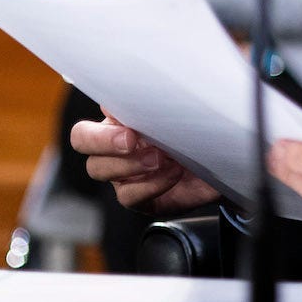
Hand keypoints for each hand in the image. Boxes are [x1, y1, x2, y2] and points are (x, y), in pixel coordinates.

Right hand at [71, 116, 221, 213]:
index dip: (97, 135)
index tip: (125, 128)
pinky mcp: (140, 198)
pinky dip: (152, 183)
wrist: (218, 158)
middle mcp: (113, 154)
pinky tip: (173, 172)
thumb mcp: (172, 112)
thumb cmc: (190, 129)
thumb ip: (144, 105)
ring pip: (105, 175)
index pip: (83, 134)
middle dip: (108, 145)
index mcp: (114, 128)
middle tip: (134, 141)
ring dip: (133, 164)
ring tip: (162, 157)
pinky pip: (131, 196)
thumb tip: (117, 102)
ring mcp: (124, 178)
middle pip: (88, 154)